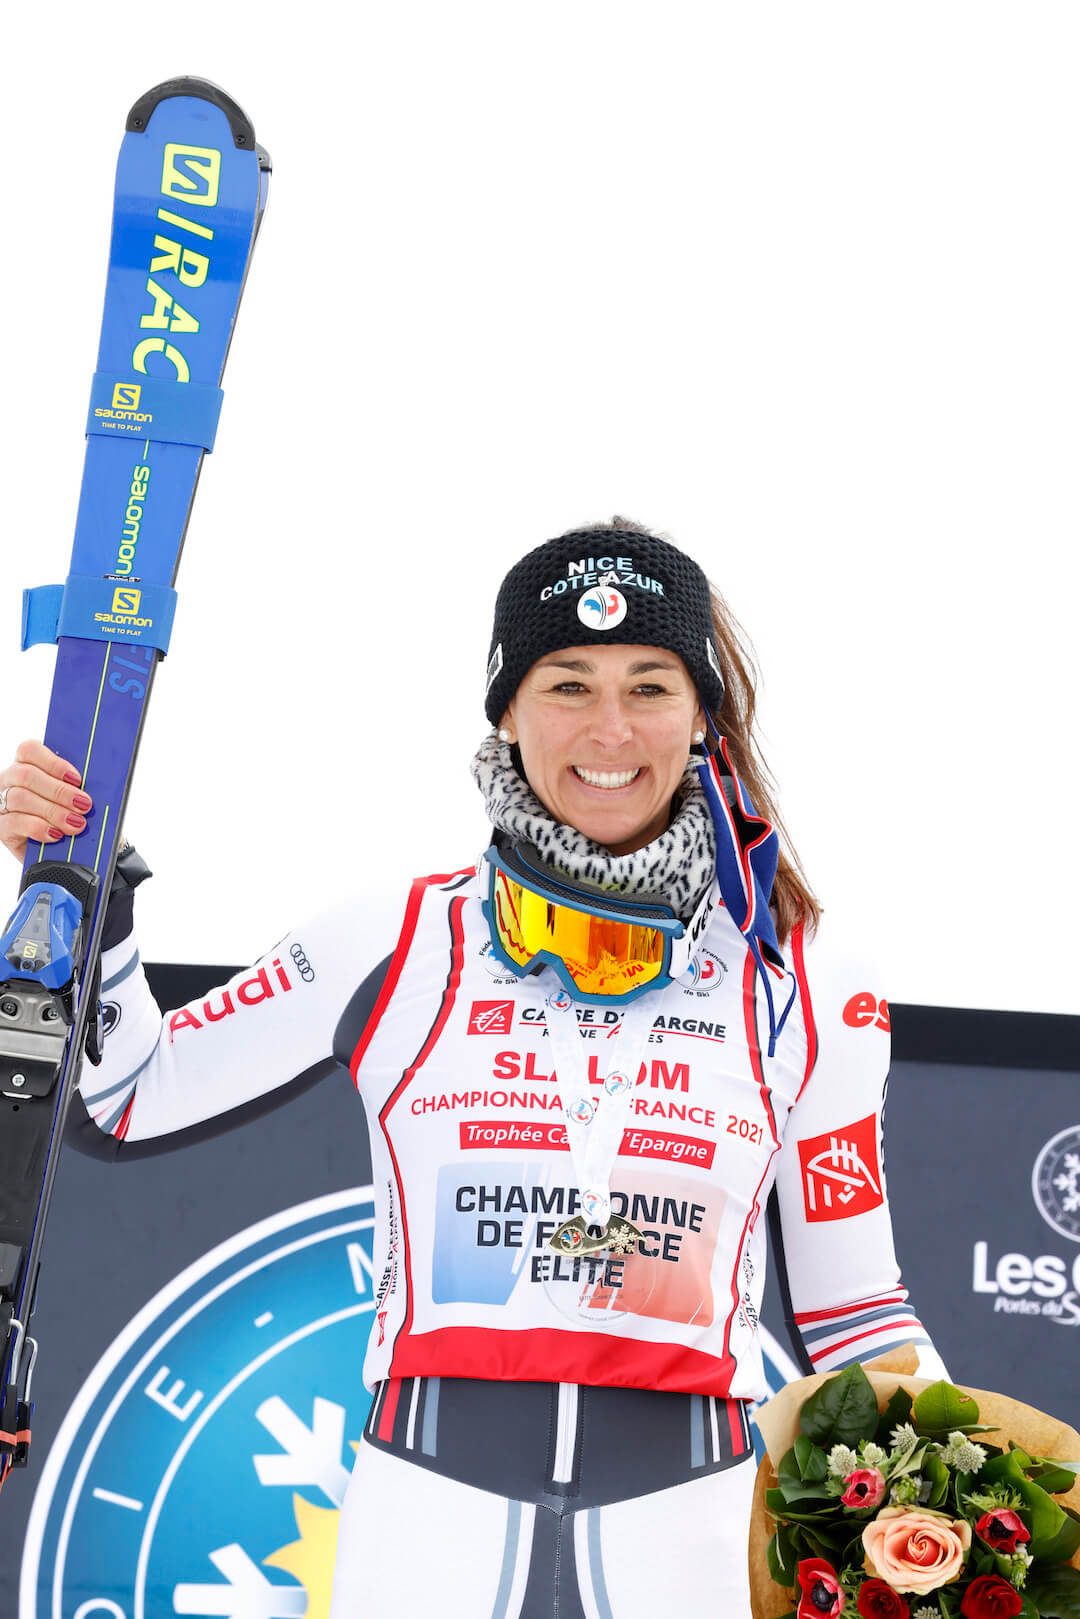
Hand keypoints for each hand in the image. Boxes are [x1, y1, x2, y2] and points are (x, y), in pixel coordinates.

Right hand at [0, 740, 92, 864]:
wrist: (61, 852)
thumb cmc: (69, 818)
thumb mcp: (75, 799)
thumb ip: (78, 787)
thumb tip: (97, 782)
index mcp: (27, 765)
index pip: (30, 750)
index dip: (54, 763)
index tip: (77, 779)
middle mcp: (9, 780)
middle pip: (26, 775)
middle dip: (59, 790)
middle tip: (84, 805)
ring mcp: (1, 803)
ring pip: (20, 798)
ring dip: (53, 811)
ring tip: (75, 824)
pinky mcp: (1, 827)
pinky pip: (15, 822)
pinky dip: (38, 827)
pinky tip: (55, 834)